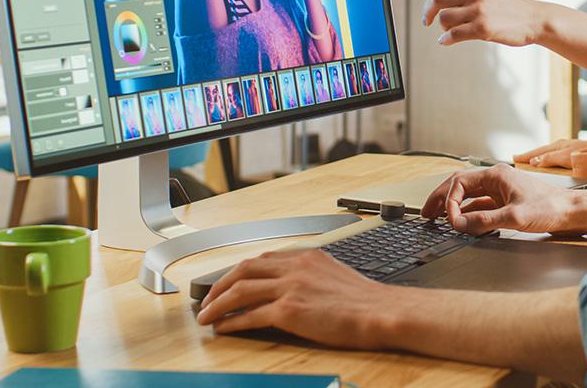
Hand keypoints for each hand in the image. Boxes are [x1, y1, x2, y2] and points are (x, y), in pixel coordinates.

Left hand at [195, 249, 398, 347]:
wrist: (380, 311)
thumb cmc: (365, 301)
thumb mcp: (334, 276)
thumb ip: (310, 276)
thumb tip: (291, 290)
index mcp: (307, 257)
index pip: (263, 258)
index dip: (239, 271)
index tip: (228, 281)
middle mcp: (296, 267)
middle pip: (244, 269)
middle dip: (219, 284)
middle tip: (207, 299)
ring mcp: (292, 287)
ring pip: (241, 290)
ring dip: (217, 304)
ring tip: (206, 316)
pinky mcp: (290, 311)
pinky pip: (250, 315)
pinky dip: (232, 322)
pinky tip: (224, 329)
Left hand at [404, 0, 545, 46]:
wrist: (534, 19)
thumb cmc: (506, 5)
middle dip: (428, 12)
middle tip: (426, 21)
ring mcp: (479, 10)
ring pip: (443, 18)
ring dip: (441, 27)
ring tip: (449, 31)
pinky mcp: (483, 28)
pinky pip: (453, 35)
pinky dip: (446, 40)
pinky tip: (447, 41)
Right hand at [421, 164, 575, 234]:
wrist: (572, 212)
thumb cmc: (551, 208)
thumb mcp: (515, 217)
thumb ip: (484, 221)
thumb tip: (458, 225)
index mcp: (496, 175)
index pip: (460, 183)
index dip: (448, 202)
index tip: (447, 220)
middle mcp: (496, 179)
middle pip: (459, 185)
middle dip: (441, 198)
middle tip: (426, 213)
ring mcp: (501, 190)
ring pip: (468, 195)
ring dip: (453, 206)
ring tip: (438, 218)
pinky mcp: (507, 201)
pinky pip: (480, 205)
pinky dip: (467, 213)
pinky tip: (462, 223)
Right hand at [513, 138, 586, 168]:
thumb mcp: (567, 159)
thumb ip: (550, 160)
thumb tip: (534, 161)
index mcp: (558, 147)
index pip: (537, 153)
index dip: (525, 156)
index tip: (514, 159)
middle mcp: (562, 146)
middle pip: (541, 151)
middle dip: (530, 155)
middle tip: (518, 158)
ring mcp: (569, 149)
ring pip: (550, 153)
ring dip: (539, 157)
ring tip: (531, 161)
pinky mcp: (577, 153)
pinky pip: (557, 155)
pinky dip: (549, 159)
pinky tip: (552, 164)